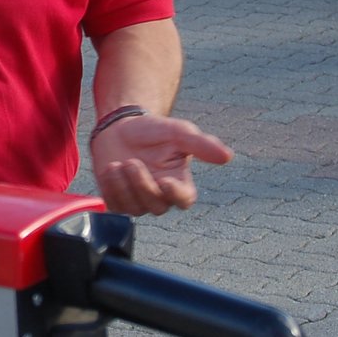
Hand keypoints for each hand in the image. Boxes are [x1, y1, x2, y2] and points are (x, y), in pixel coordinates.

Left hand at [90, 114, 232, 215]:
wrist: (120, 127)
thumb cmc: (153, 131)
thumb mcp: (178, 131)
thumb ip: (202, 144)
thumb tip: (228, 156)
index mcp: (180, 183)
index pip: (184, 200)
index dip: (176, 194)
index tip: (164, 181)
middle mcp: (161, 196)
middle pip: (156, 206)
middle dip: (142, 185)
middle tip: (131, 162)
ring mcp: (139, 201)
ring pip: (134, 208)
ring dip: (123, 187)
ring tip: (116, 164)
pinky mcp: (118, 200)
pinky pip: (115, 206)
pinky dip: (111, 189)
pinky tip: (109, 170)